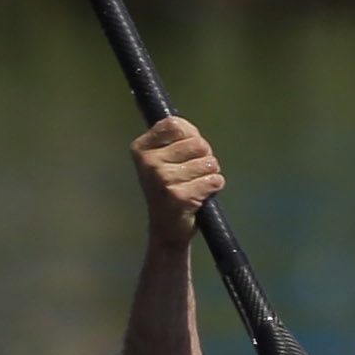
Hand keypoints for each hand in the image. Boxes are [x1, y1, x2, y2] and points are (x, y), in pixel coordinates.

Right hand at [131, 117, 223, 247]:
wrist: (165, 230)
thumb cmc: (169, 189)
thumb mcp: (164, 159)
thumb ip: (177, 139)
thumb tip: (189, 130)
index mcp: (141, 149)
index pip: (176, 124)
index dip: (190, 136)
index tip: (185, 153)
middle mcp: (148, 163)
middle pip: (198, 143)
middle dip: (203, 157)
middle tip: (191, 174)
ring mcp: (162, 179)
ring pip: (209, 162)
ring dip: (209, 174)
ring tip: (194, 186)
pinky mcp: (179, 196)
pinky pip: (214, 180)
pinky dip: (214, 187)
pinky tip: (199, 197)